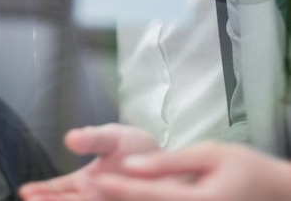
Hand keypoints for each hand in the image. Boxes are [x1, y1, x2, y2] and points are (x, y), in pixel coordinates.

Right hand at [19, 124, 158, 200]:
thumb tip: (70, 138)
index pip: (58, 189)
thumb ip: (93, 138)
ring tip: (46, 199)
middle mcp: (93, 198)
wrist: (175, 167)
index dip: (42, 191)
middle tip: (35, 199)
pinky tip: (86, 196)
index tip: (26, 191)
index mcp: (85, 183)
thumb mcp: (113, 137)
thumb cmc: (141, 152)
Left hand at [95, 142, 290, 200]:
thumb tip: (130, 165)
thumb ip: (167, 162)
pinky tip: (117, 198)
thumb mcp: (209, 154)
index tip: (93, 179)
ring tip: (86, 197)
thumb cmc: (242, 167)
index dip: (121, 188)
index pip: (152, 196)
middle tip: (78, 191)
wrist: (273, 193)